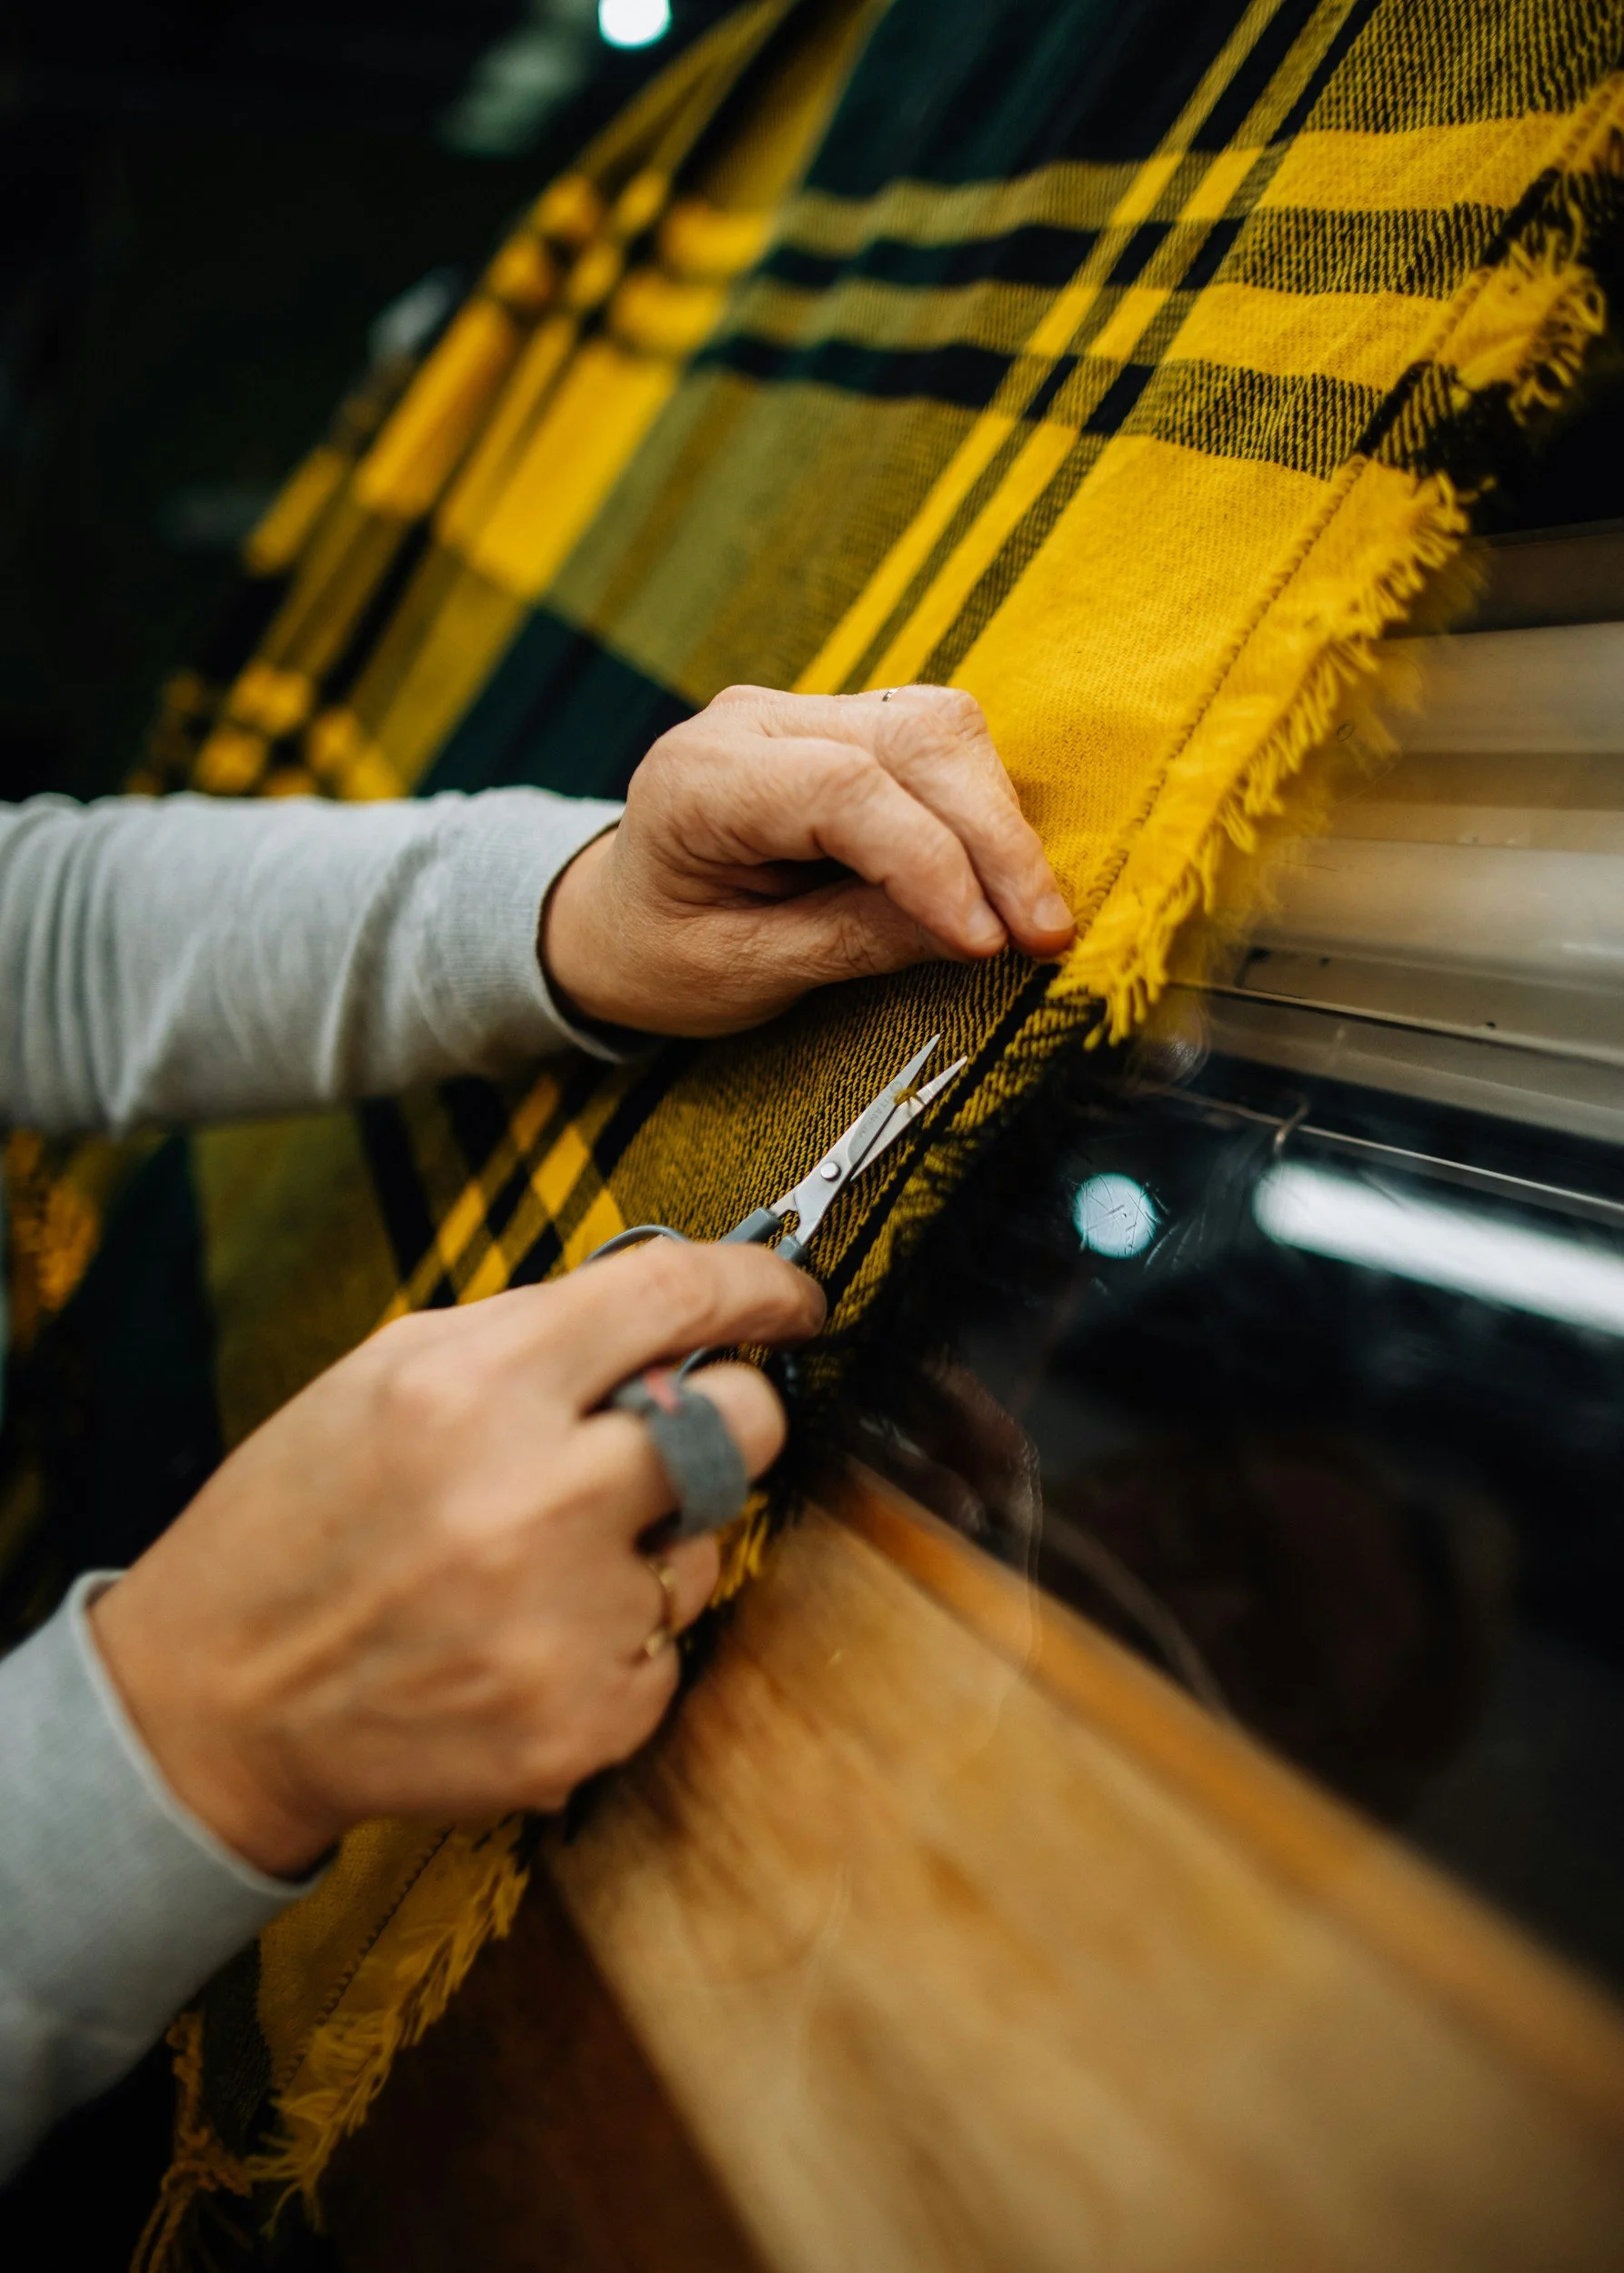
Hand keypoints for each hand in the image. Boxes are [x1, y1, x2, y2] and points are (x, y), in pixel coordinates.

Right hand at [90, 1242, 821, 1878]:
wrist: (222, 1697)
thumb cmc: (307, 1518)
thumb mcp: (389, 1374)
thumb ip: (536, 1335)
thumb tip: (672, 1323)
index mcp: (474, 1387)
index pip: (674, 1296)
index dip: (758, 1284)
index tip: (790, 1295)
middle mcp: (533, 1500)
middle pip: (743, 1425)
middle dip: (732, 1416)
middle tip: (676, 1435)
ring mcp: (566, 1621)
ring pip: (704, 1547)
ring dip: (650, 1543)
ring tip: (533, 1566)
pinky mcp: (585, 1722)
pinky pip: (667, 1647)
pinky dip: (616, 1637)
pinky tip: (523, 1638)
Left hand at [542, 683, 1073, 1036]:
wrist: (618, 919)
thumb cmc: (663, 956)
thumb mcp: (741, 973)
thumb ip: (852, 942)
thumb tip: (978, 931)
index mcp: (700, 779)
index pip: (842, 790)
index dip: (929, 864)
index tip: (986, 945)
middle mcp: (754, 720)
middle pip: (912, 740)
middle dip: (993, 840)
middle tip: (1046, 936)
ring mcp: (805, 710)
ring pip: (941, 727)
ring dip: (1001, 820)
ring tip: (1033, 917)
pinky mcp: (848, 726)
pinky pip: (939, 744)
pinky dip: (986, 810)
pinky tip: (1004, 881)